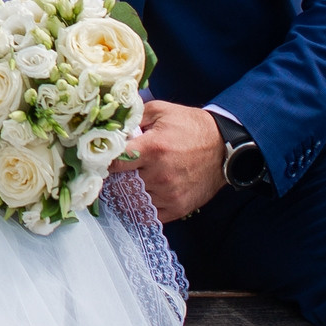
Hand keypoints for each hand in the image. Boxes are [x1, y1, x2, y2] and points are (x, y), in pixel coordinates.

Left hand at [108, 99, 223, 222]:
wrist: (223, 146)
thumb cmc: (190, 126)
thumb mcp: (161, 111)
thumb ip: (134, 117)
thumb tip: (112, 125)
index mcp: (153, 149)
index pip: (114, 161)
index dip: (105, 160)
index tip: (102, 158)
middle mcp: (159, 175)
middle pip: (122, 182)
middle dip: (119, 175)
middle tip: (121, 168)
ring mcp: (169, 194)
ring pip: (134, 199)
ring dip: (131, 191)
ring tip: (135, 178)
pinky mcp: (178, 207)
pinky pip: (149, 214)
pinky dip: (144, 205)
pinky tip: (145, 192)